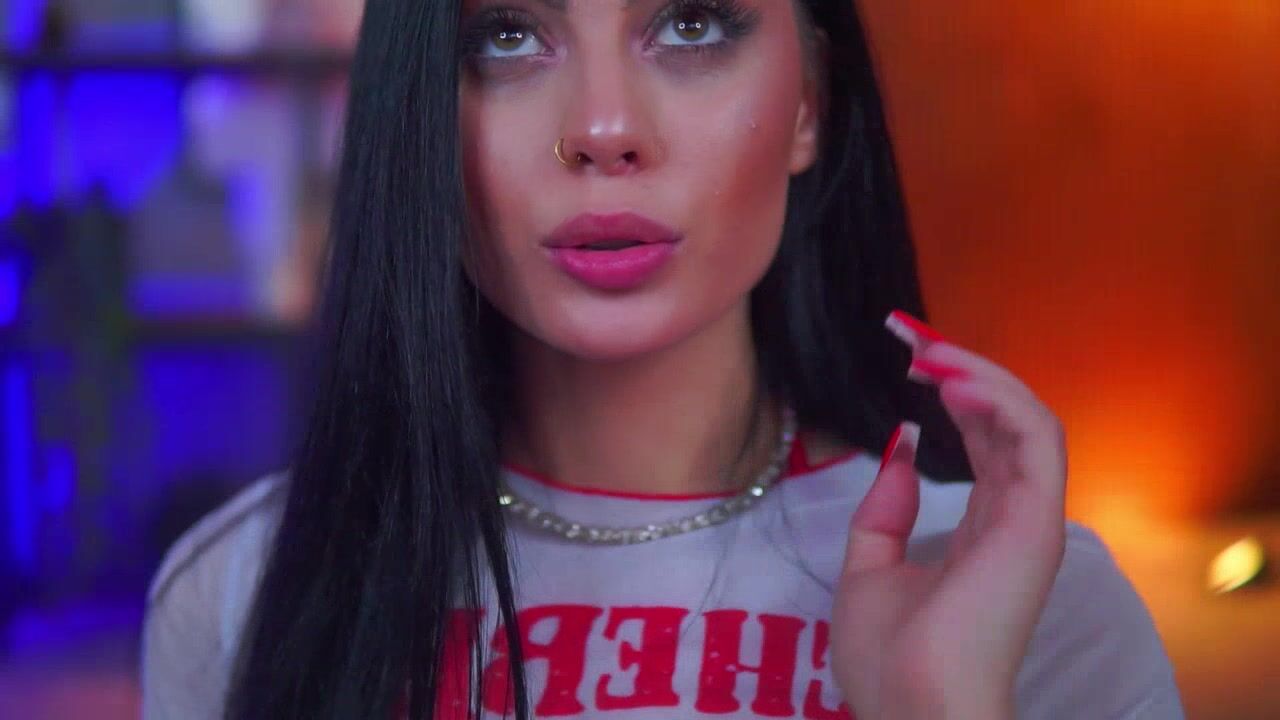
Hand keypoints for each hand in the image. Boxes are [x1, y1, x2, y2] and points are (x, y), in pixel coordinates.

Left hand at [830, 310, 1067, 719]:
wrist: (909, 707)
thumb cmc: (888, 656)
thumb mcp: (869, 566)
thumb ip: (886, 508)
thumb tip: (899, 445)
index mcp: (983, 529)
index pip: (980, 439)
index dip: (950, 390)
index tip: (904, 353)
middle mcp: (1014, 517)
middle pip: (1003, 419)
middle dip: (959, 367)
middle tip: (907, 333)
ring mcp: (1030, 519)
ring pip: (1027, 419)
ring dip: (978, 374)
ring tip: (926, 351)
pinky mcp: (1037, 522)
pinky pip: (1037, 441)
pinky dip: (1000, 401)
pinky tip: (950, 382)